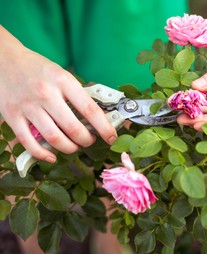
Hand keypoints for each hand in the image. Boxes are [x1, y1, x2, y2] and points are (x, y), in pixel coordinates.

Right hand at [0, 27, 116, 162]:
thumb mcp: (63, 75)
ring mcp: (28, 106)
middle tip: (90, 140)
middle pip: (73, 128)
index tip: (111, 137)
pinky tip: (52, 156)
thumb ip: (77, 95)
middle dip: (86, 140)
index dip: (104, 127)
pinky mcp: (12, 116)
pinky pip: (29, 143)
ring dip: (69, 148)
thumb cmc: (39, 69)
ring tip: (74, 146)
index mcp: (63, 82)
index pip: (90, 109)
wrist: (5, 59)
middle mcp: (46, 94)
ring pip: (54, 138)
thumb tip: (99, 117)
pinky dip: (43, 154)